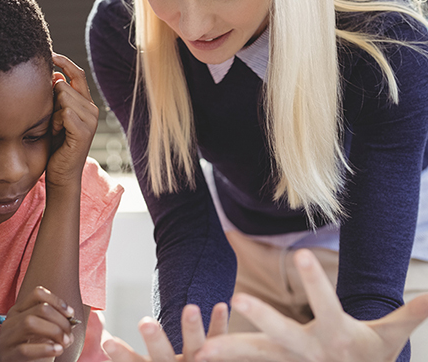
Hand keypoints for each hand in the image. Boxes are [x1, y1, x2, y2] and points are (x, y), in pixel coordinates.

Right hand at [0, 286, 76, 361]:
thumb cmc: (36, 350)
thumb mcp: (45, 332)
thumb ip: (57, 323)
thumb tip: (72, 319)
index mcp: (19, 311)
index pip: (37, 293)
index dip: (57, 300)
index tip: (71, 314)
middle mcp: (10, 321)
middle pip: (39, 309)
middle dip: (60, 320)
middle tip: (70, 334)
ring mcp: (7, 338)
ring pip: (30, 323)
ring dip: (54, 332)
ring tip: (65, 343)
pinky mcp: (8, 356)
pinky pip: (25, 349)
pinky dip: (45, 348)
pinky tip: (57, 350)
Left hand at [47, 53, 98, 187]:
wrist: (61, 173)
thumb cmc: (55, 146)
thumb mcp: (54, 116)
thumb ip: (57, 97)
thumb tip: (54, 74)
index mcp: (86, 103)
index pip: (77, 74)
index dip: (64, 62)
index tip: (50, 54)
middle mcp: (92, 109)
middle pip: (63, 84)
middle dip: (51, 100)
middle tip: (52, 122)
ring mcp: (90, 120)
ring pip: (62, 96)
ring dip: (52, 112)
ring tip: (55, 129)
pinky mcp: (84, 131)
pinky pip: (64, 112)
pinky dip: (55, 122)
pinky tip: (56, 134)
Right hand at [103, 303, 229, 361]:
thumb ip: (120, 349)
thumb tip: (95, 321)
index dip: (121, 355)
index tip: (109, 342)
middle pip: (163, 357)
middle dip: (155, 340)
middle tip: (146, 323)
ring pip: (196, 347)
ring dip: (192, 328)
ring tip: (190, 308)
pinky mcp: (221, 356)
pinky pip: (220, 339)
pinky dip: (220, 323)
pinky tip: (221, 305)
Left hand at [195, 249, 427, 361]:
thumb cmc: (372, 358)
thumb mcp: (392, 336)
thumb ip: (411, 314)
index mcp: (337, 336)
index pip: (326, 303)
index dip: (315, 281)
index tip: (301, 254)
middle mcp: (309, 350)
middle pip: (282, 332)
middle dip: (262, 316)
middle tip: (238, 296)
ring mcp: (289, 361)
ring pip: (255, 353)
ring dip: (227, 350)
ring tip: (198, 351)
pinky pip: (248, 361)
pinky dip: (225, 357)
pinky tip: (199, 356)